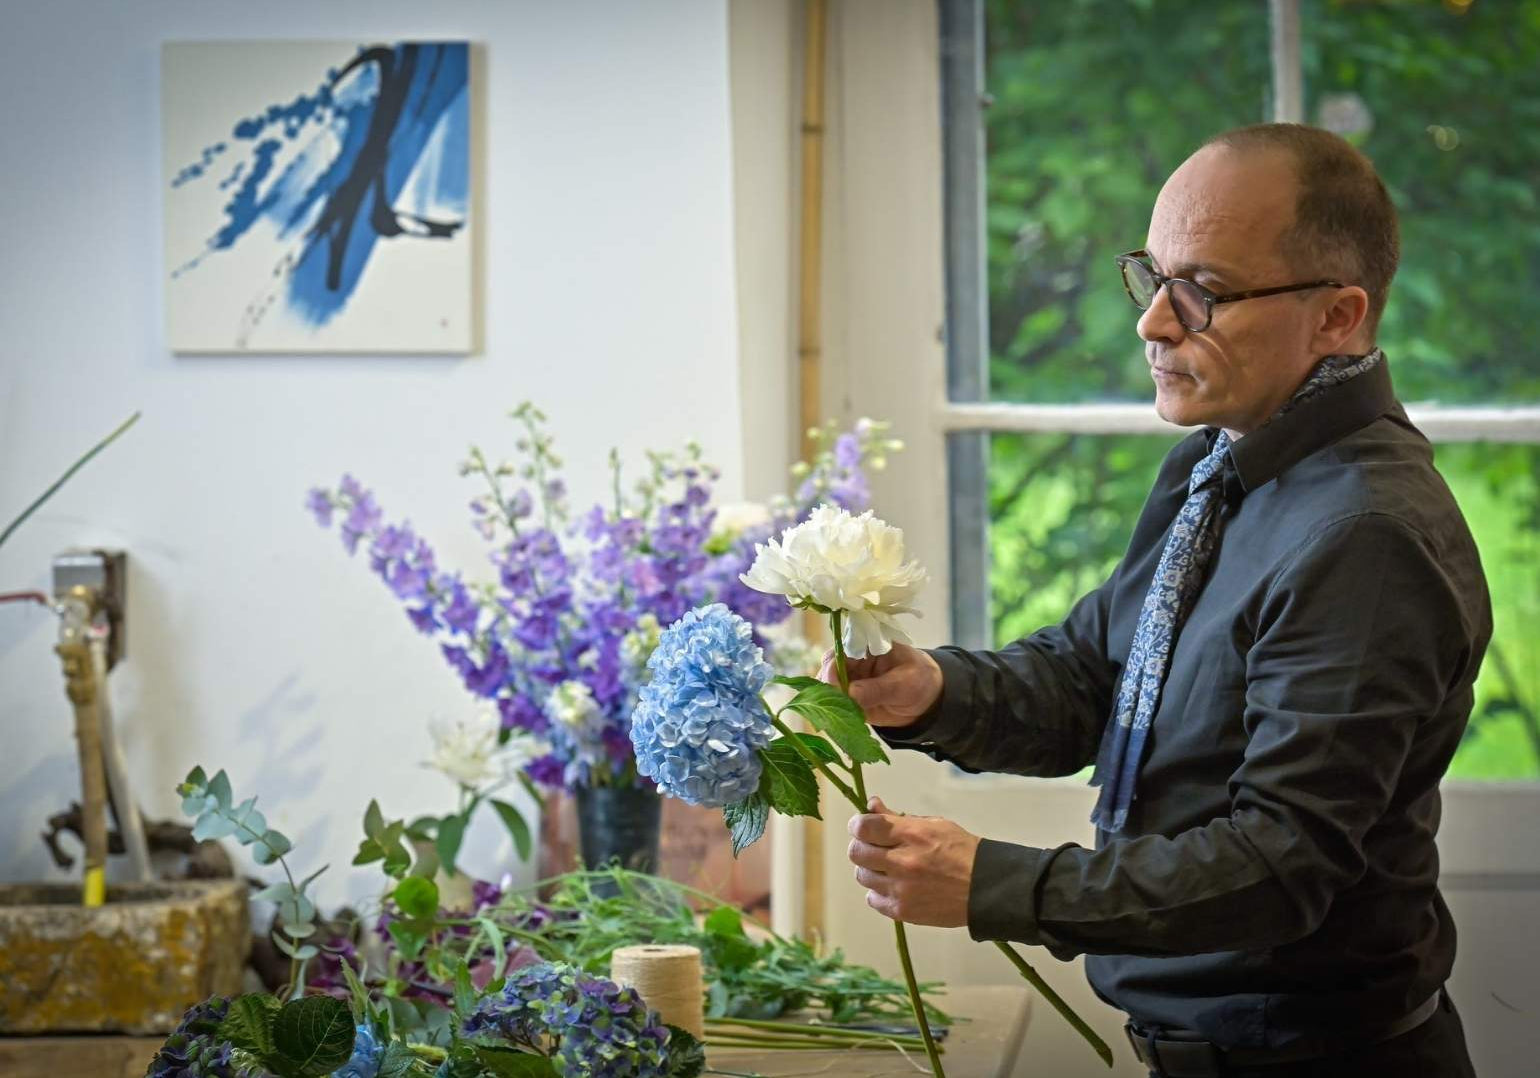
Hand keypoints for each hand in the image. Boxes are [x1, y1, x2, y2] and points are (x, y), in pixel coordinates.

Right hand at [818, 642, 942, 728]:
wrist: (927, 699)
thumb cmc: (919, 679)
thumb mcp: (904, 682)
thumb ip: (878, 688)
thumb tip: (850, 694)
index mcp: (867, 646)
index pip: (843, 650)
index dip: (833, 664)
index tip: (832, 681)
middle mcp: (853, 661)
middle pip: (828, 668)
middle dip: (826, 685)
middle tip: (830, 701)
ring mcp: (849, 680)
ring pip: (826, 687)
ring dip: (826, 700)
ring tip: (832, 714)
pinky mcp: (849, 699)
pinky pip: (834, 705)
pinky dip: (832, 713)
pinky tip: (834, 722)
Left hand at [846, 797, 980, 927]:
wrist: (985, 888)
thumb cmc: (960, 851)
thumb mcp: (933, 824)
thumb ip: (898, 817)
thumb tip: (871, 805)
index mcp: (912, 835)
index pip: (864, 827)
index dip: (857, 824)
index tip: (861, 826)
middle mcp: (902, 862)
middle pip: (856, 852)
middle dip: (861, 846)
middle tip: (873, 846)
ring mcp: (900, 889)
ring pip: (862, 876)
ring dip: (870, 869)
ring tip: (887, 868)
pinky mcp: (902, 912)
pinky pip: (872, 899)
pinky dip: (878, 892)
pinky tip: (894, 886)